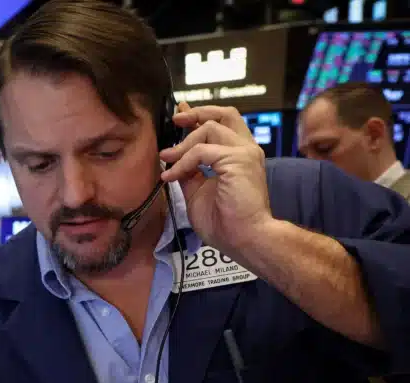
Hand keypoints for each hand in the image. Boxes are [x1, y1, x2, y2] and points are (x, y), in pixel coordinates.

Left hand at [159, 102, 273, 256]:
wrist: (243, 238)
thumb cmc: (225, 222)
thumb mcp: (197, 192)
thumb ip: (189, 172)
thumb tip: (172, 160)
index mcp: (239, 155)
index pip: (222, 123)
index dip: (200, 115)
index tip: (179, 114)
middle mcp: (246, 149)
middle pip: (224, 114)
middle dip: (196, 113)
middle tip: (175, 120)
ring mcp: (245, 153)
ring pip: (209, 128)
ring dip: (183, 144)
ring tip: (168, 162)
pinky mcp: (238, 160)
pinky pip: (201, 151)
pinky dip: (182, 162)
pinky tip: (171, 176)